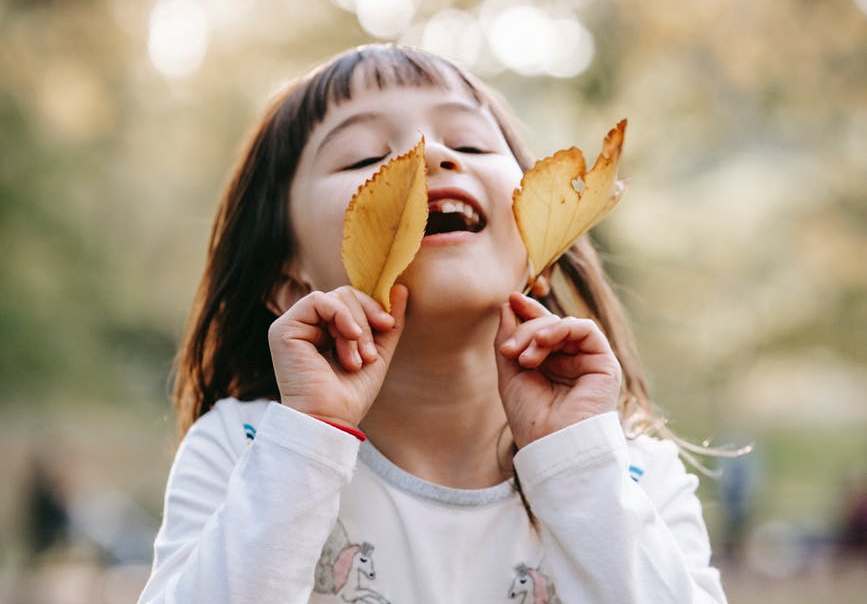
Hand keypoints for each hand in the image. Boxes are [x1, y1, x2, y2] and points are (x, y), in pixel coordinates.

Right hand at [268, 284, 408, 427]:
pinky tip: (349, 337)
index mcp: (324, 330)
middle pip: (345, 295)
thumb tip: (401, 288)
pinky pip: (318, 300)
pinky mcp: (284, 328)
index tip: (389, 326)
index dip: (373, 308)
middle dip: (366, 322)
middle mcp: (307, 326)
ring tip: (357, 360)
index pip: (351, 300)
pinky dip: (341, 315)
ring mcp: (294, 326)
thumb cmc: (351, 395)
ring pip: (336, 297)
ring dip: (355, 328)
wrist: (331, 420)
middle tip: (370, 355)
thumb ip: (388, 322)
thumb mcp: (378, 352)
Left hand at [494, 292, 621, 448]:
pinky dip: (561, 328)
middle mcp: (571, 361)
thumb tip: (508, 304)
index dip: (527, 312)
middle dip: (525, 329)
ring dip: (539, 333)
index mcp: (551, 365)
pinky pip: (586, 329)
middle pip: (550, 325)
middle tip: (508, 350)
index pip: (542, 329)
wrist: (552, 446)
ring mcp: (589, 362)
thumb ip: (509, 339)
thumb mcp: (510, 373)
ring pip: (565, 325)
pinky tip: (542, 343)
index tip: (510, 300)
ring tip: (524, 357)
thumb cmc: (531, 419)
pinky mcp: (605, 364)